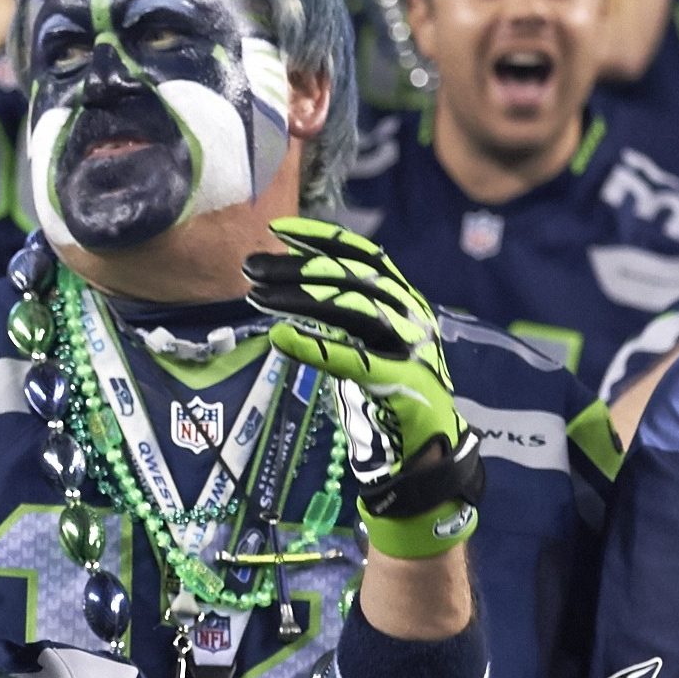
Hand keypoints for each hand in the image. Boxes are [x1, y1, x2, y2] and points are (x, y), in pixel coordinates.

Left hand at [244, 217, 481, 559]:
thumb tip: (293, 280)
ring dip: (298, 299)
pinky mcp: (399, 382)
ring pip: (350, 309)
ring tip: (256, 297)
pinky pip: (351, 359)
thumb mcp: (370, 340)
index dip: (321, 238)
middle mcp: (410, 315)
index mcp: (404, 299)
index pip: (363, 255)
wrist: (428, 448)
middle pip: (349, 277)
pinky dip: (314, 347)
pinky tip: (280, 338)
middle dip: (296, 268)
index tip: (277, 229)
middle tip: (250, 267)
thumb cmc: (390, 392)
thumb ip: (343, 311)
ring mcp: (408, 347)